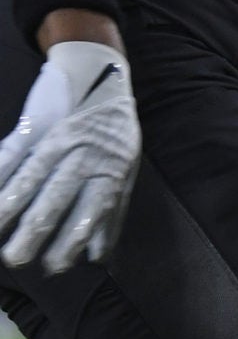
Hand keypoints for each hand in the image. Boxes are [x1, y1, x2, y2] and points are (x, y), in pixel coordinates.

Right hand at [0, 40, 141, 273]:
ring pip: (32, 178)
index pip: (92, 211)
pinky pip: (13, 154)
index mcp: (112, 170)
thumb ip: (112, 211)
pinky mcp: (37, 125)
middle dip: (36, 232)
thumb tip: (101, 256)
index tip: (58, 266)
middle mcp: (87, 156)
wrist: (99, 72)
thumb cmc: (113, 131)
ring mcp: (60, 139)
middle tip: (17, 260)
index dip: (74, 239)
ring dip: (10, 207)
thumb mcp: (124, 167)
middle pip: (58, 198)